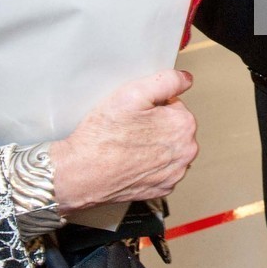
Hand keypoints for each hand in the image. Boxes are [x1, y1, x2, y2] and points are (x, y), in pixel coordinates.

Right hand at [49, 70, 197, 211]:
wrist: (81, 174)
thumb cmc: (102, 137)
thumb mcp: (132, 93)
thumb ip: (166, 80)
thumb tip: (185, 79)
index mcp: (183, 125)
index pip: (174, 103)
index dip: (152, 105)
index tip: (135, 113)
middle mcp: (185, 152)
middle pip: (173, 126)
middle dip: (155, 123)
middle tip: (129, 128)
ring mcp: (174, 173)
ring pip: (168, 148)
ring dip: (154, 144)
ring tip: (128, 145)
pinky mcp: (162, 188)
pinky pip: (161, 168)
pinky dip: (149, 164)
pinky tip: (131, 161)